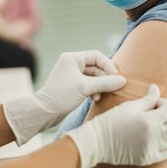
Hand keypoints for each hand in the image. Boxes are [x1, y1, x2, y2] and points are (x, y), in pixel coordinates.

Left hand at [3, 51, 125, 144]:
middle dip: (105, 77)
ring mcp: (72, 75)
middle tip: (113, 87)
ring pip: (93, 77)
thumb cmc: (61, 96)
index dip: (108, 65)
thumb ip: (105, 83)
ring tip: (101, 95)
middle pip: (96, 67)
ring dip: (100, 85)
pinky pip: (89, 84)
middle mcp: (72, 64)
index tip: (116, 77)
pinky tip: (95, 98)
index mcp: (72, 58)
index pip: (97, 56)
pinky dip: (94, 90)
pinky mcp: (73, 86)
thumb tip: (122, 80)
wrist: (44, 112)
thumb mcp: (85, 87)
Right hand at [65, 84, 166, 167]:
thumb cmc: (111, 121)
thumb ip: (148, 99)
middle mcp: (154, 137)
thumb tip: (157, 89)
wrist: (97, 141)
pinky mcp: (148, 158)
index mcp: (149, 121)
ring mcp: (152, 149)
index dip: (165, 102)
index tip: (157, 101)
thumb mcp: (130, 106)